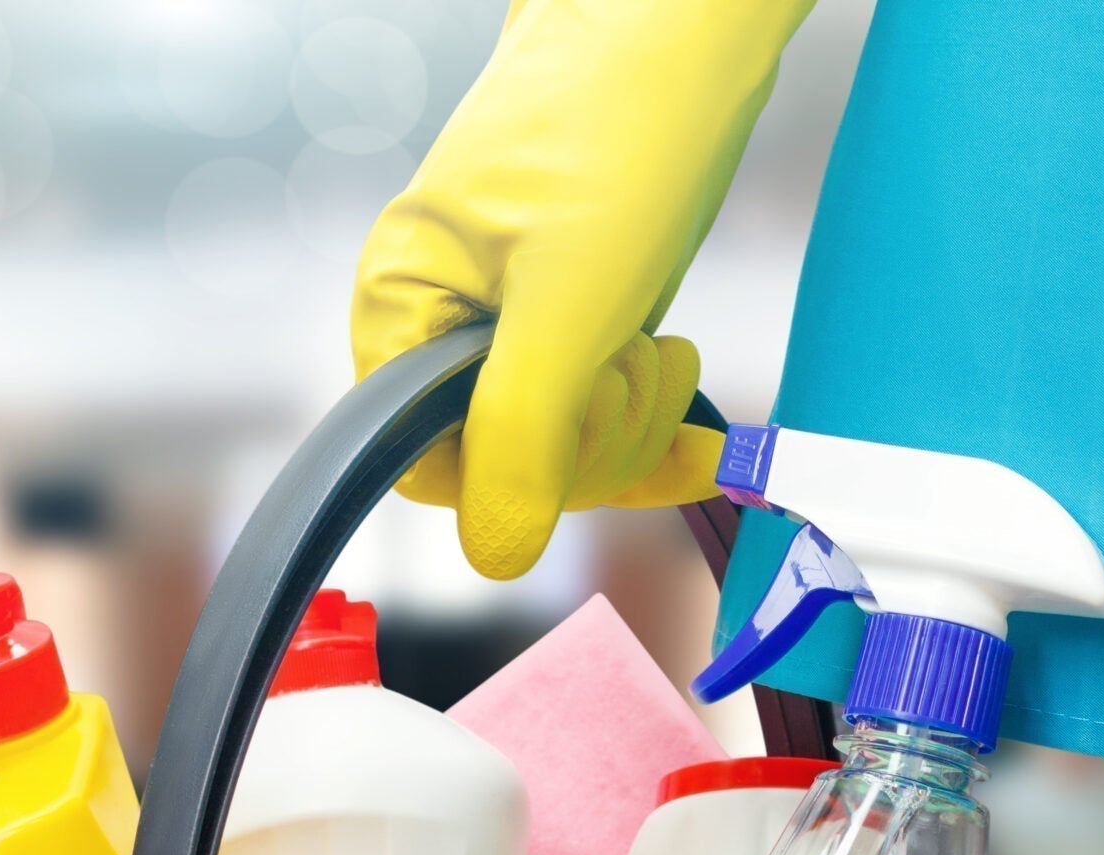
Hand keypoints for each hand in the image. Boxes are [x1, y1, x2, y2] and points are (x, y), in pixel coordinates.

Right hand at [351, 0, 812, 578]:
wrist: (684, 17)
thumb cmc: (618, 120)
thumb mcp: (570, 298)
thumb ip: (523, 431)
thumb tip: (495, 551)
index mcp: (402, 309)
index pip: (428, 464)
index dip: (513, 469)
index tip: (578, 422)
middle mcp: (442, 320)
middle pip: (502, 463)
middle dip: (590, 438)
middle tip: (635, 363)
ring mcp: (510, 318)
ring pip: (560, 443)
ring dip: (630, 421)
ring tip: (663, 349)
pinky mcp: (573, 310)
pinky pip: (599, 408)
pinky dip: (653, 426)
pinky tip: (702, 439)